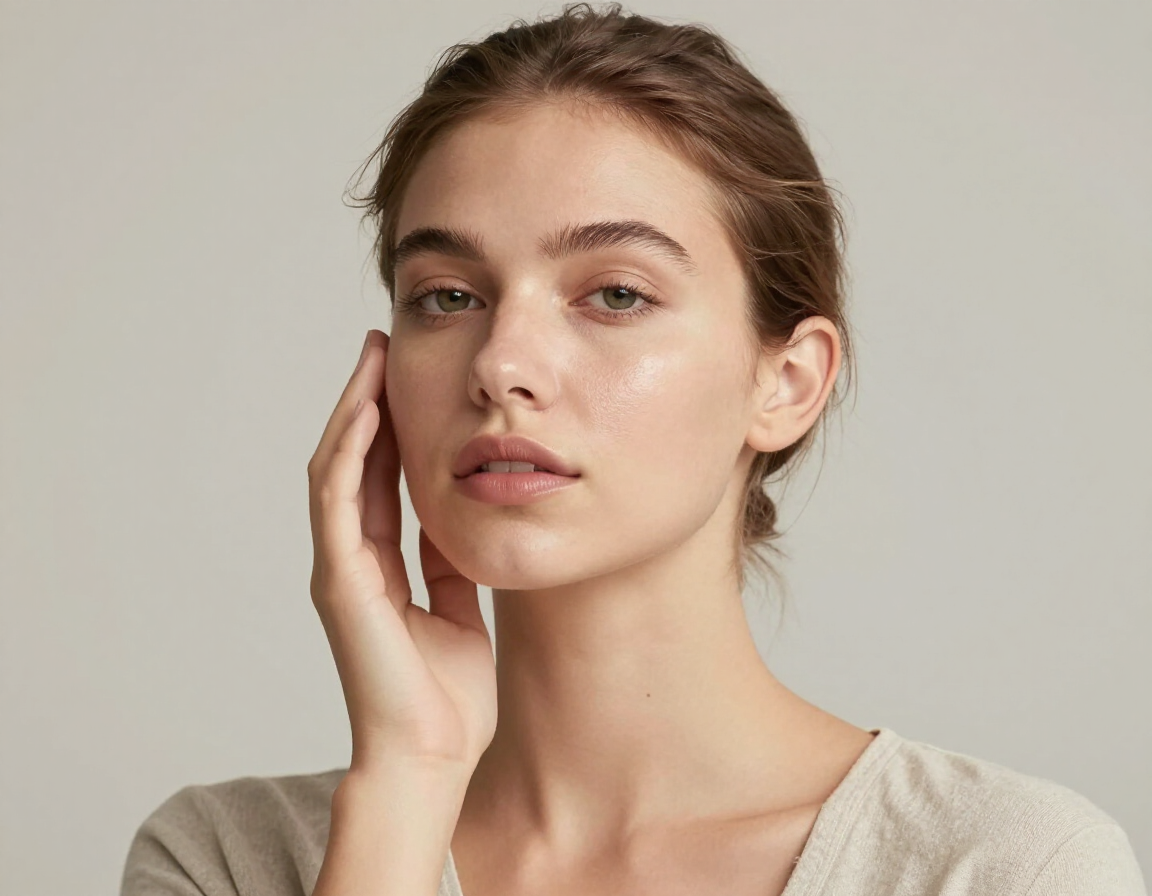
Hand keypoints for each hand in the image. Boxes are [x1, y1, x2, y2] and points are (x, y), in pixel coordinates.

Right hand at [307, 329, 496, 774]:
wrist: (433, 755)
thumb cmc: (447, 695)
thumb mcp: (457, 605)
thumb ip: (446, 559)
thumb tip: (458, 511)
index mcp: (377, 565)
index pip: (376, 478)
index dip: (387, 426)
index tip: (405, 376)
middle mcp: (350, 560)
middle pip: (350, 462)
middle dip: (365, 402)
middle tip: (380, 347)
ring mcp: (341, 569)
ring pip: (335, 471)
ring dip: (352, 412)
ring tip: (371, 360)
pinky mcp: (341, 584)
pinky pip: (338, 505)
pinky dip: (348, 455)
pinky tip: (365, 414)